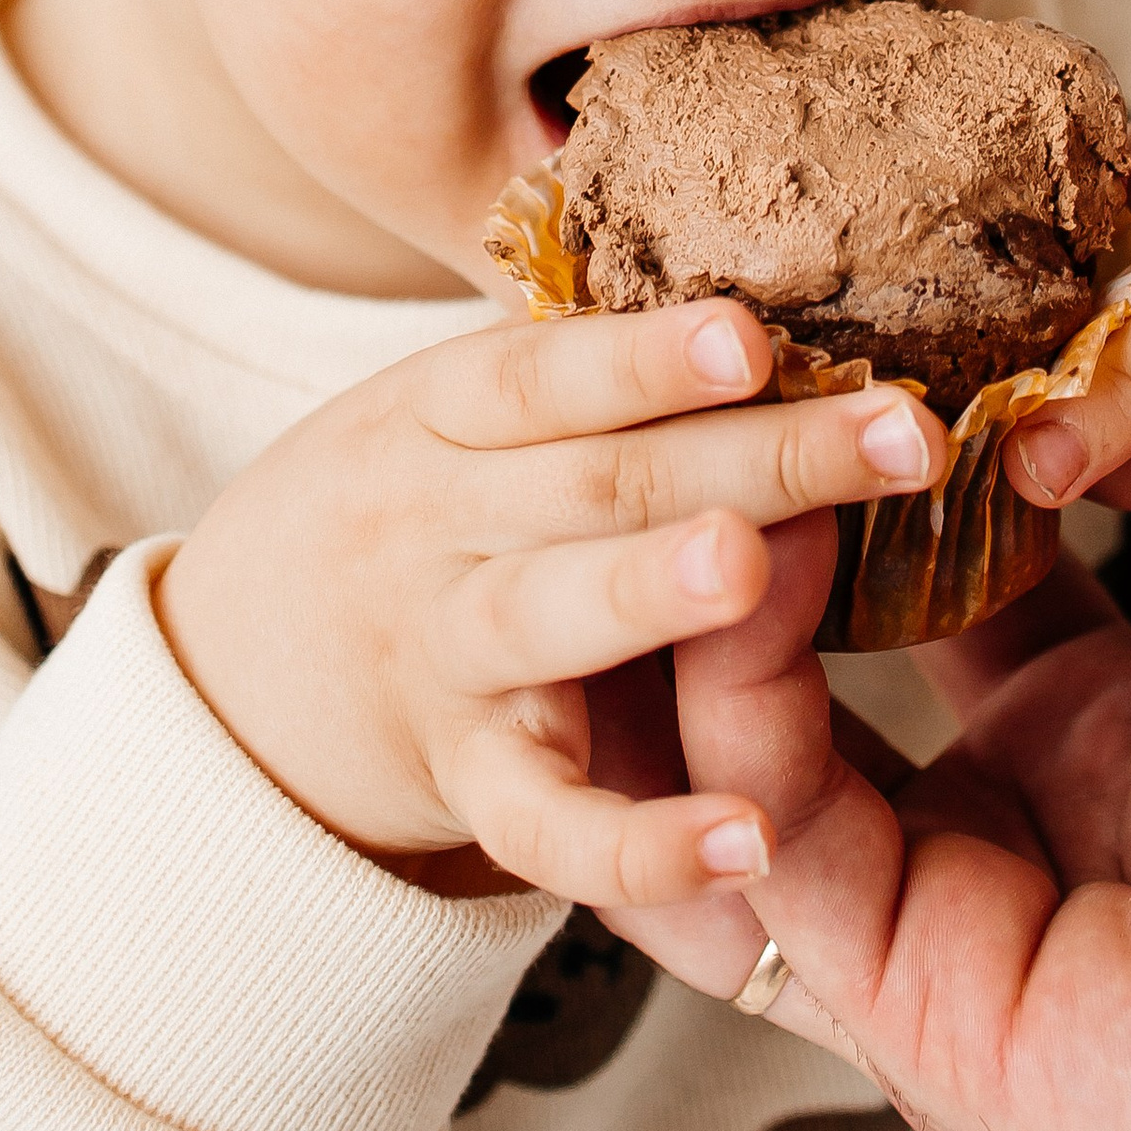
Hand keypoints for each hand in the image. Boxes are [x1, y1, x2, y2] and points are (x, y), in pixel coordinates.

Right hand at [154, 303, 944, 907]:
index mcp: (436, 417)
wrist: (230, 680)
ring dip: (649, 589)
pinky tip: (746, 839)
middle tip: (899, 432)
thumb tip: (750, 287)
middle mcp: (433, 525)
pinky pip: (547, 825)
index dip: (646, 356)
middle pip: (595, 484)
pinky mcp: (465, 781)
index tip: (759, 334)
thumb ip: (569, 377)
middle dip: (754, 454)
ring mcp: (443, 655)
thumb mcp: (439, 420)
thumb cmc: (402, 518)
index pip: (544, 375)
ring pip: (550, 616)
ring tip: (750, 563)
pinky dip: (639, 844)